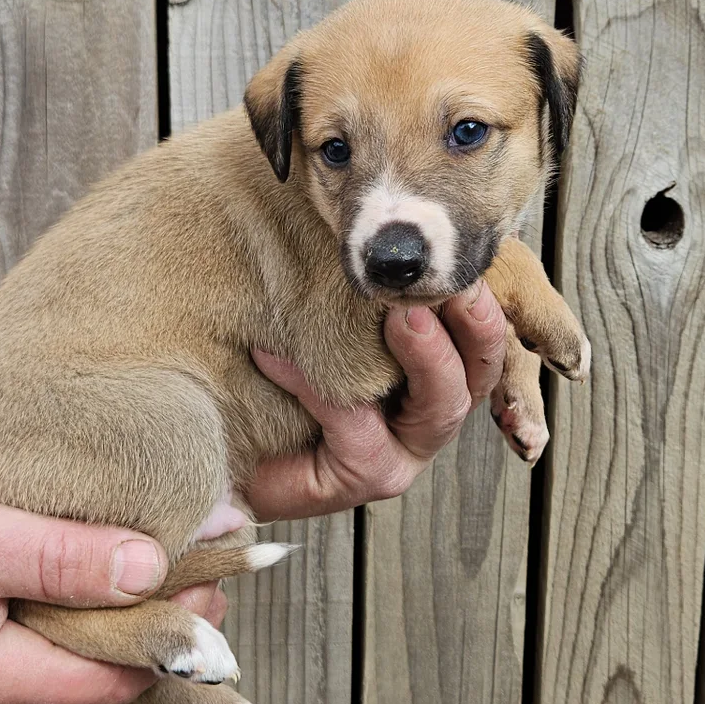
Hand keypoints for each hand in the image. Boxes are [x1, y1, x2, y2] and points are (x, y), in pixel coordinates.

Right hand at [0, 461, 227, 703]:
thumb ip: (54, 556)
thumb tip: (148, 568)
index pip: (109, 682)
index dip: (171, 639)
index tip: (215, 580)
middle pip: (104, 681)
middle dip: (164, 633)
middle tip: (211, 567)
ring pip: (80, 654)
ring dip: (133, 613)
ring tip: (180, 555)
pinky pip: (52, 627)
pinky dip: (94, 597)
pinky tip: (117, 554)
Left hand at [246, 278, 507, 520]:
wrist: (222, 445)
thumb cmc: (277, 374)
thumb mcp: (324, 322)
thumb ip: (357, 291)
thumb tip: (371, 225)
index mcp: (434, 380)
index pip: (482, 344)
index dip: (482, 306)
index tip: (463, 263)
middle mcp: (429, 420)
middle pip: (475, 376)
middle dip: (470, 329)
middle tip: (441, 286)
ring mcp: (403, 456)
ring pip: (439, 408)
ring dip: (428, 357)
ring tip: (403, 316)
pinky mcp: (365, 478)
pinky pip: (353, 423)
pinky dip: (317, 382)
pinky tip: (274, 353)